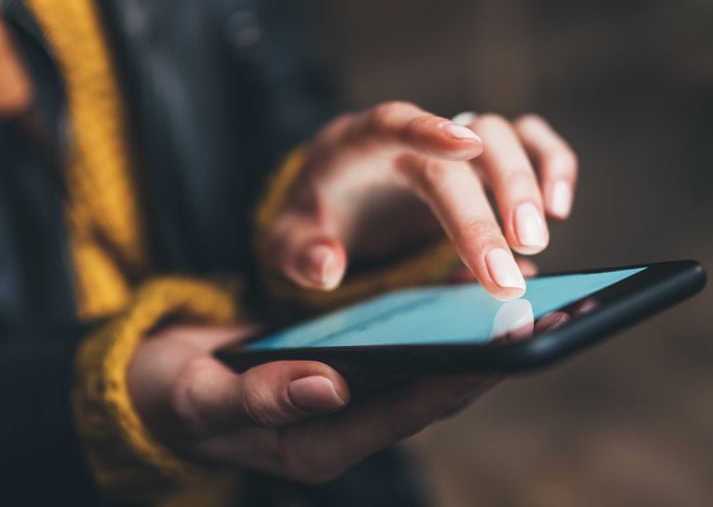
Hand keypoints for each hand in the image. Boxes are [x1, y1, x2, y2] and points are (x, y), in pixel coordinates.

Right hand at [129, 324, 492, 482]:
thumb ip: (258, 396)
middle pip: (426, 396)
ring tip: (512, 298)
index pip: (398, 415)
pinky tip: (458, 289)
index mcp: (315, 445)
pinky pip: (404, 348)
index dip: (448, 382)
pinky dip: (434, 322)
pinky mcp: (348, 370)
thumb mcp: (202, 395)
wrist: (161, 379)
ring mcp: (348, 399)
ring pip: (422, 370)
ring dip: (466, 338)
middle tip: (529, 321)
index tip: (494, 352)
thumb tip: (323, 385)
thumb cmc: (176, 393)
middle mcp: (343, 426)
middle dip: (479, 359)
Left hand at [265, 102, 577, 299]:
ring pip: (505, 136)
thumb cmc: (316, 214)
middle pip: (462, 151)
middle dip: (489, 208)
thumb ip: (299, 253)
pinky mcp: (482, 161)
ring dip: (527, 185)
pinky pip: (529, 142)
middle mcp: (414, 137)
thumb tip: (327, 269)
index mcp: (359, 145)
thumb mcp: (287, 240)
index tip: (464, 146)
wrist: (339, 197)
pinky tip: (560, 206)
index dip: (428, 129)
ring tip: (537, 242)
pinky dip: (552, 165)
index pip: (393, 122)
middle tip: (509, 268)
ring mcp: (454, 144)